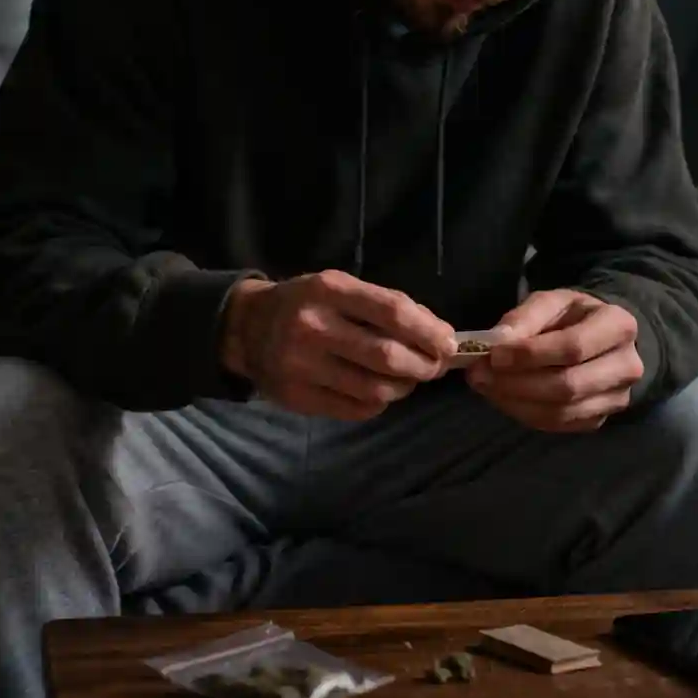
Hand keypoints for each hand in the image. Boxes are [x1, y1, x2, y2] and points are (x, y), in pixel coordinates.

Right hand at [220, 270, 456, 419]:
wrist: (248, 328)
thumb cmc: (307, 303)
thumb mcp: (339, 287)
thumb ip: (384, 306)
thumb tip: (438, 334)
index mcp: (329, 290)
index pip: (392, 312)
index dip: (429, 331)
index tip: (449, 344)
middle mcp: (313, 327)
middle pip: (387, 357)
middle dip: (423, 366)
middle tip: (434, 367)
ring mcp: (302, 366)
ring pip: (374, 390)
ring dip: (402, 388)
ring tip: (406, 380)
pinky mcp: (297, 397)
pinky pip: (355, 410)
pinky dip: (377, 404)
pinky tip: (376, 392)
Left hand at [467, 289, 642, 431]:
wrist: (601, 339)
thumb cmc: (574, 316)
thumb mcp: (551, 302)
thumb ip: (525, 318)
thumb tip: (497, 341)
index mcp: (618, 326)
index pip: (573, 347)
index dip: (531, 354)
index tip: (494, 355)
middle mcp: (626, 366)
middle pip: (568, 385)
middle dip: (517, 383)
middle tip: (479, 375)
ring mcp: (616, 398)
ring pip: (561, 411)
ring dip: (515, 402)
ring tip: (486, 385)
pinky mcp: (599, 419)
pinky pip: (558, 425)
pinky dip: (524, 414)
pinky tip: (504, 397)